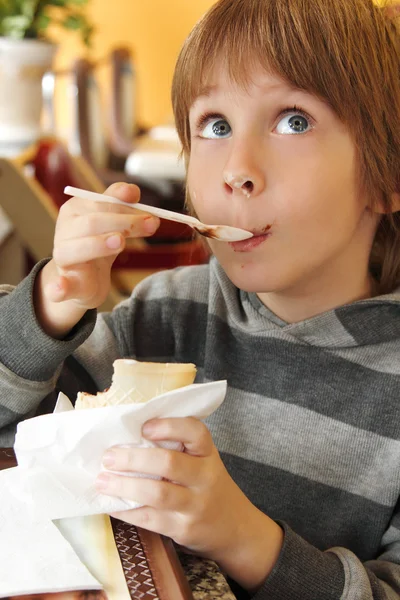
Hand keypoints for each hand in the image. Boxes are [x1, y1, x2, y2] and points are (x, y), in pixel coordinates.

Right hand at [35, 182, 159, 336]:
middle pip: (93, 222)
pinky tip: (61, 287)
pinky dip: (58, 287)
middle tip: (151, 224)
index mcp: (75, 210)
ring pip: (75, 249)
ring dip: (98, 244)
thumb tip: (133, 191)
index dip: (121, 201)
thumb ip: (120, 204)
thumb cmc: (98, 245)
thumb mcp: (110, 222)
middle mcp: (64, 230)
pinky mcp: (63, 284)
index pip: (99, 201)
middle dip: (125, 222)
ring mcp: (62, 257)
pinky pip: (56, 286)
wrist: (82, 279)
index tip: (141, 204)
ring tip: (120, 242)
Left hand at [95, 418, 282, 591]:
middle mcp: (205, 477)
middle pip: (169, 463)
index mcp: (207, 453)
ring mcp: (195, 505)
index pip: (195, 432)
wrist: (234, 528)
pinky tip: (111, 504)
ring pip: (157, 493)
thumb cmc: (208, 485)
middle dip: (133, 458)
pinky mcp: (183, 528)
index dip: (169, 426)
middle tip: (108, 457)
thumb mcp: (203, 461)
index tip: (144, 427)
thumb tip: (127, 436)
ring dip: (124, 486)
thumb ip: (177, 448)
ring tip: (102, 481)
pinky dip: (126, 510)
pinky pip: (150, 518)